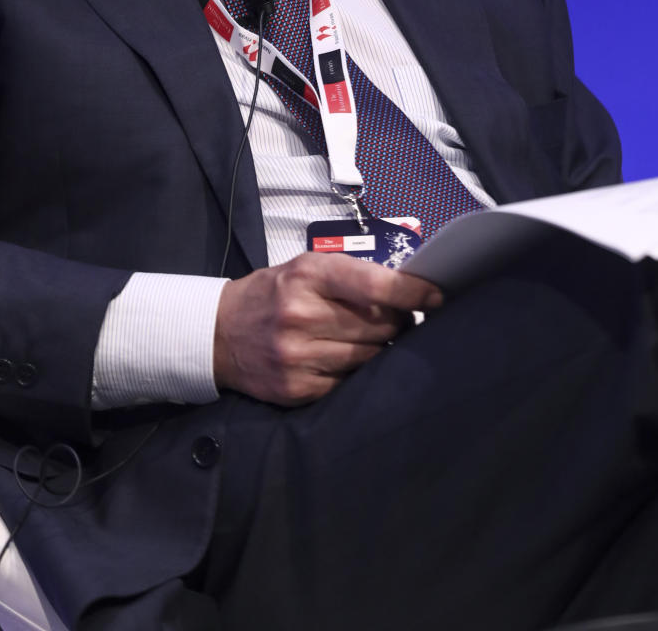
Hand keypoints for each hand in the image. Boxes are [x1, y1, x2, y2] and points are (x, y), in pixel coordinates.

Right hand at [213, 252, 442, 405]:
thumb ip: (351, 277)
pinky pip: (350, 384)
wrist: (220, 333)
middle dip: (398, 323)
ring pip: (369, 358)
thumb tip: (408, 294)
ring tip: (376, 341)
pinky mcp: (298, 389)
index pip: (373, 284)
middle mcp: (302, 315)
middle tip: (400, 320)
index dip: (412, 292)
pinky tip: (352, 363)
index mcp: (307, 276)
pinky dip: (359, 375)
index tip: (437, 297)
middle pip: (379, 326)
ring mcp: (299, 356)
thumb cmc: (273, 293)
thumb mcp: (305, 268)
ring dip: (383, 350)